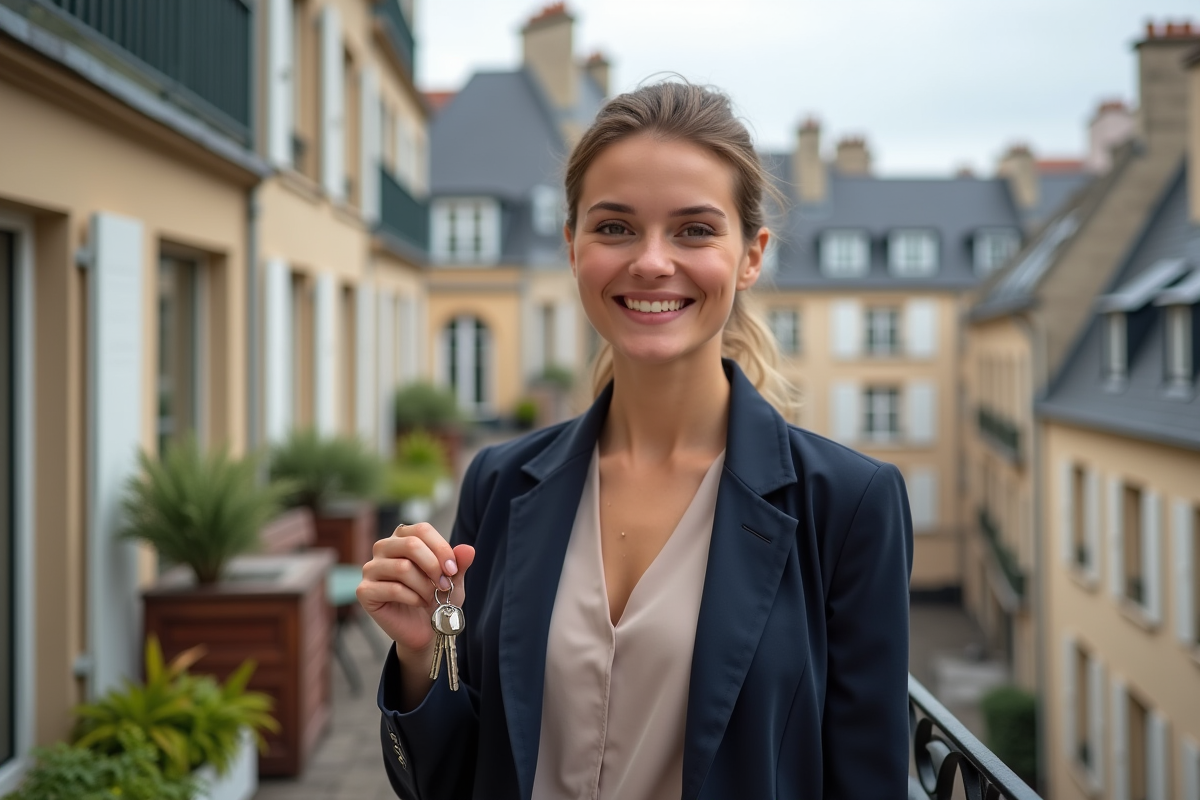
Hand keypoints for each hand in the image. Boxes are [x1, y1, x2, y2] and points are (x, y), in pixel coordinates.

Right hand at [357, 522, 475, 665]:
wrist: (425, 629)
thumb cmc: (437, 597)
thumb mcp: (453, 579)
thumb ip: (459, 562)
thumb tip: (468, 549)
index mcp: (403, 537)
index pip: (422, 530)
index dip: (441, 548)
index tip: (453, 569)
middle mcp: (383, 548)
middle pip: (411, 544)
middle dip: (434, 566)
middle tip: (444, 585)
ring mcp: (371, 569)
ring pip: (402, 567)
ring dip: (424, 586)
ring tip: (430, 597)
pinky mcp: (365, 591)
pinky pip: (393, 589)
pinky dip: (413, 598)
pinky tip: (418, 603)